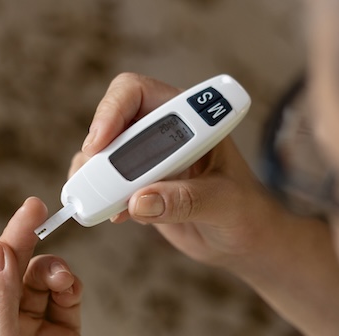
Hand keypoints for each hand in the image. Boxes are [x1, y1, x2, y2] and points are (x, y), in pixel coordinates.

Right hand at [73, 73, 286, 273]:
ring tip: (102, 205)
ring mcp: (146, 160)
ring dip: (92, 177)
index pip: (136, 93)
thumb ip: (185, 200)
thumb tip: (139, 201)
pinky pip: (103, 185)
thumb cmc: (245, 210)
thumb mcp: (223, 202)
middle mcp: (161, 132)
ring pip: (100, 155)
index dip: (112, 111)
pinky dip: (98, 199)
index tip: (100, 143)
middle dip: (98, 151)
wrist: (243, 239)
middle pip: (110, 123)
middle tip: (96, 182)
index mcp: (188, 116)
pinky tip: (115, 216)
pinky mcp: (136, 187)